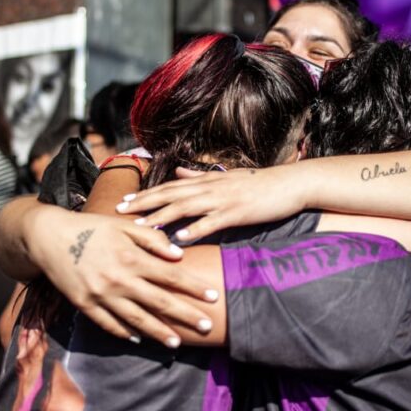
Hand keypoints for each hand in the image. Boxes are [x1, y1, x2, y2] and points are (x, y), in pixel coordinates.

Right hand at [27, 206, 219, 345]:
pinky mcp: (85, 305)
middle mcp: (119, 280)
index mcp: (132, 257)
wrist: (50, 237)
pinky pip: (109, 324)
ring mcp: (102, 296)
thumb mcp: (123, 225)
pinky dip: (125, 333)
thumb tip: (178, 255)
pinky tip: (140, 339)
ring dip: (159, 333)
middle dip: (185, 316)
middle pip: (160, 302)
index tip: (213, 296)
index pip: (171, 276)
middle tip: (206, 327)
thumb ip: (152, 239)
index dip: (194, 287)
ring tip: (177, 343)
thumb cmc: (92, 228)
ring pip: (136, 320)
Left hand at [116, 166, 307, 240]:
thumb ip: (199, 176)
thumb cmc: (259, 183)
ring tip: (141, 227)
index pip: (169, 186)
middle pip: (170, 194)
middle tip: (120, 213)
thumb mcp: (225, 176)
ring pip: (186, 207)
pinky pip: (211, 222)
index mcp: (206, 180)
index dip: (146, 194)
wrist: (289, 184)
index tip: (124, 202)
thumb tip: (177, 170)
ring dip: (162, 216)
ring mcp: (222, 199)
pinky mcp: (237, 212)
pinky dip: (194, 230)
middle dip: (144, 203)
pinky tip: (179, 240)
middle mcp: (210, 187)